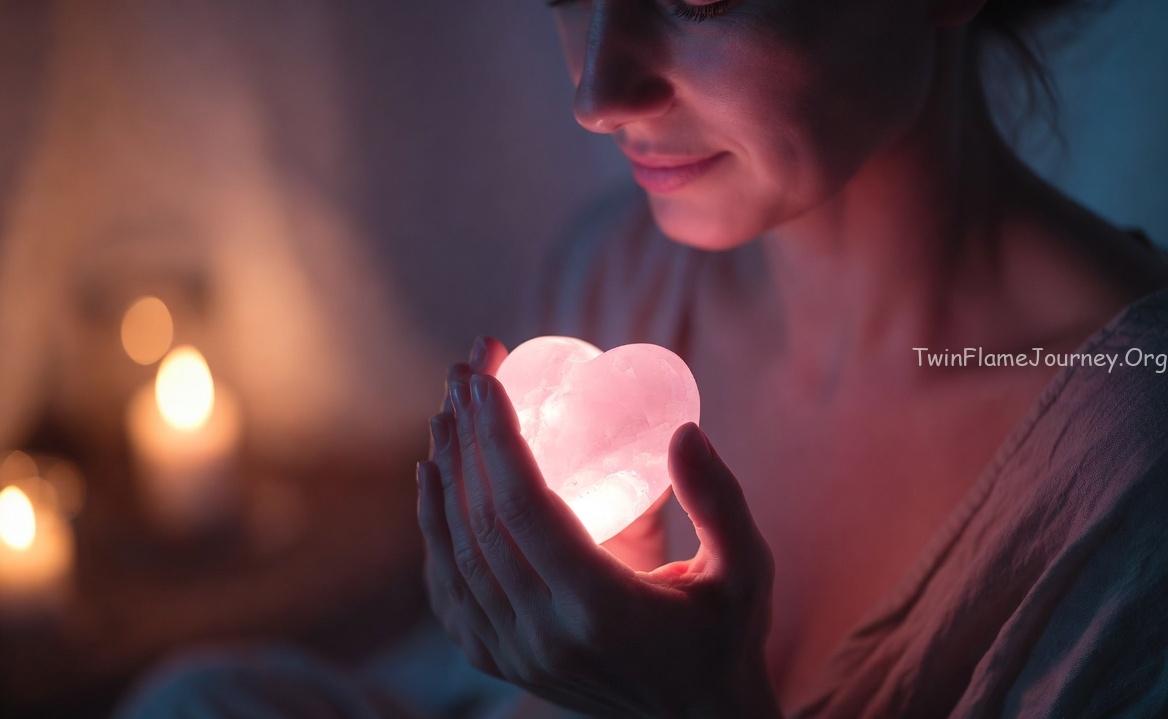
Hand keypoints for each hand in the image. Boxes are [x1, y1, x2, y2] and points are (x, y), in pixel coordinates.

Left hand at [418, 338, 780, 717]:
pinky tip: (433, 483)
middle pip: (483, 521)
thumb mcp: (745, 569)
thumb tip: (682, 428)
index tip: (486, 380)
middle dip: (466, 439)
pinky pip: (450, 590)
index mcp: (601, 607)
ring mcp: (515, 654)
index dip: (497, 436)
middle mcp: (545, 634)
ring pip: (457, 553)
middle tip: (464, 376)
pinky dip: (434, 531)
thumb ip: (719, 499)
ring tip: (446, 414)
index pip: (526, 506)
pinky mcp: (501, 661)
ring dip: (445, 476)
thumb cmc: (724, 638)